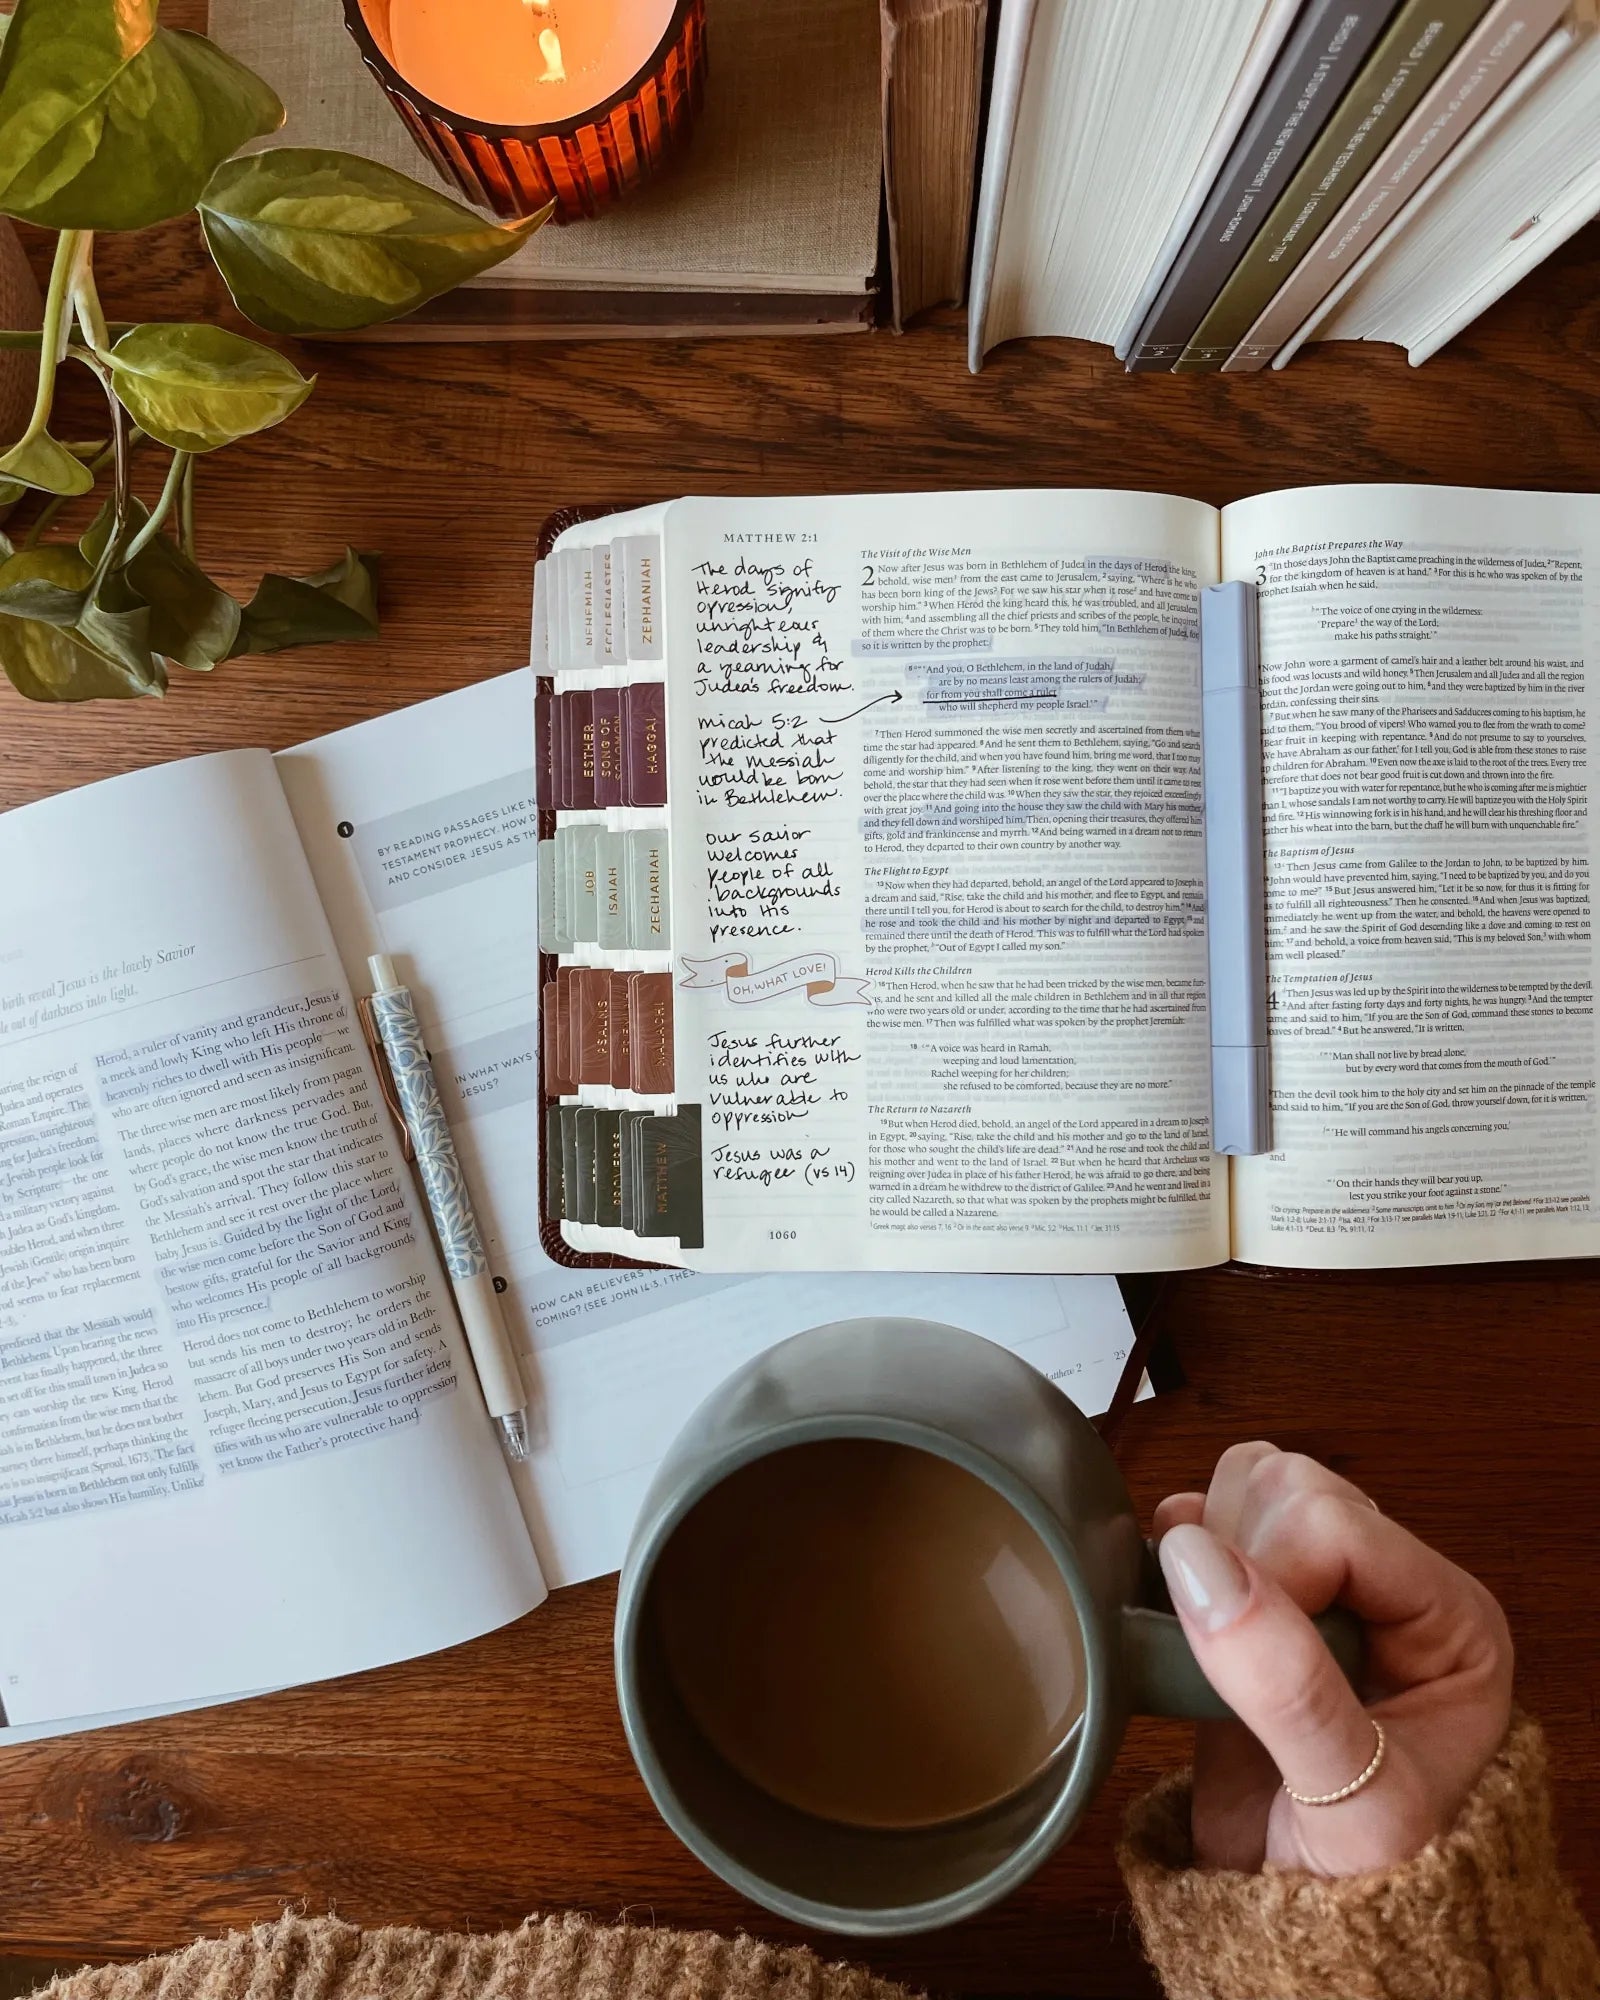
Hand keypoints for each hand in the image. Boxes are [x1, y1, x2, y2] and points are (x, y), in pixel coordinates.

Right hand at [1154, 1441, 1513, 1875]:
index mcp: (1448, 1617)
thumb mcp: (1351, 1804)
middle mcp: (1387, 1586)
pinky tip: (1177, 1614)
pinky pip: (1202, 1518)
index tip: (1236, 1654)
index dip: (1268, 1571)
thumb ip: (1288, 1686)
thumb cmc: (1362, 1884)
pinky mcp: (1251, 1597)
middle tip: (1235, 1659)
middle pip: (1290, 1485)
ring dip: (1209, 1546)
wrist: (1305, 1936)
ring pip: (1247, 1484)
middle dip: (1241, 1555)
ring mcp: (1318, 1585)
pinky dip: (1174, 1548)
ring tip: (1213, 1644)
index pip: (1334, 1519)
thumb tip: (1199, 1562)